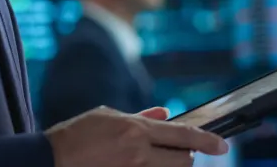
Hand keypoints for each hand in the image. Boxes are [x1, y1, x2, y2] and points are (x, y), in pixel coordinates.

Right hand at [45, 105, 228, 166]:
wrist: (53, 159)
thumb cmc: (79, 133)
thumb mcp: (109, 116)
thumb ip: (141, 117)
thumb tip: (166, 114)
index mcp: (136, 131)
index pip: (183, 136)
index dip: (207, 141)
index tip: (223, 146)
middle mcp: (139, 154)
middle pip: (183, 161)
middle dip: (185, 156)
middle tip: (179, 151)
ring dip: (170, 165)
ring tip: (154, 157)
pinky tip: (141, 162)